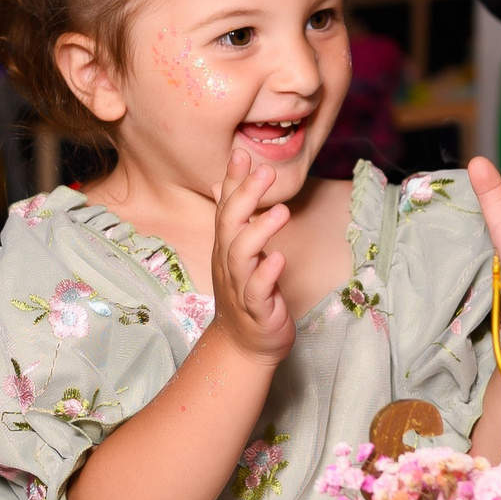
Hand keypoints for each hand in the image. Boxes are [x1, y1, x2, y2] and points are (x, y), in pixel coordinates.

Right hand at [208, 146, 294, 366]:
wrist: (244, 346)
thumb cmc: (246, 294)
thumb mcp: (239, 253)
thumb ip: (235, 218)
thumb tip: (219, 181)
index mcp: (226, 246)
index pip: (225, 206)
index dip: (231, 181)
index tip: (240, 153)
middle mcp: (228, 262)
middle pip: (229, 224)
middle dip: (245, 196)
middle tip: (265, 172)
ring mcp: (239, 286)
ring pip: (240, 255)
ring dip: (259, 231)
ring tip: (281, 211)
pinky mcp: (256, 310)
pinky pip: (257, 290)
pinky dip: (266, 274)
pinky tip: (278, 258)